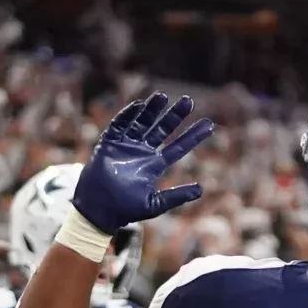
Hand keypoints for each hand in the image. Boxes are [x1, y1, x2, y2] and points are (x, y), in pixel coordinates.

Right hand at [71, 92, 215, 232]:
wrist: (98, 211)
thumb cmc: (125, 210)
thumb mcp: (155, 204)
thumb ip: (176, 196)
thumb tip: (201, 190)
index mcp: (154, 165)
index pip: (178, 147)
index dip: (193, 136)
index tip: (209, 125)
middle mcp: (143, 152)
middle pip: (163, 129)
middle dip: (175, 115)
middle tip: (189, 101)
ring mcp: (126, 146)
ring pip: (142, 122)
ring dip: (152, 109)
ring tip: (163, 96)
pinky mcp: (110, 143)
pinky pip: (119, 125)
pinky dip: (127, 115)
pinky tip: (138, 105)